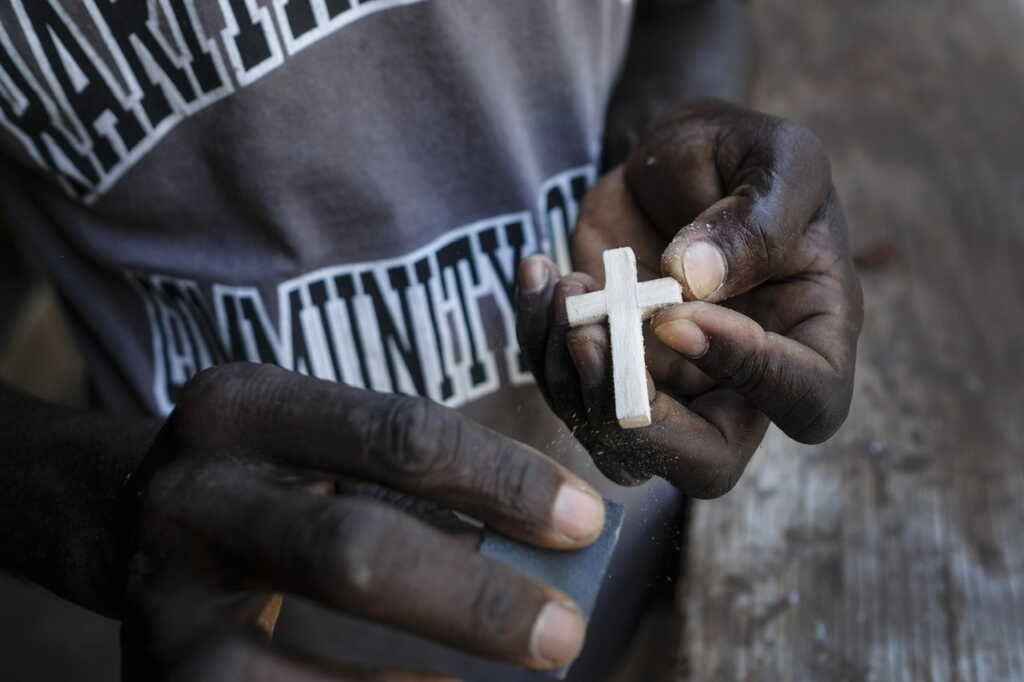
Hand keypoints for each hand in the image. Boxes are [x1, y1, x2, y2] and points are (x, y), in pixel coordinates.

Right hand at [119, 363, 604, 680]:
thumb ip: (419, 487)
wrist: (130, 521)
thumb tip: (555, 548)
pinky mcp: (156, 678)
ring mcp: (160, 596)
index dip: (503, 481)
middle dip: (476, 602)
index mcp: (249, 406)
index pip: (398, 434)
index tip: (585, 521)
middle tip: (566, 634)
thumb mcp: (325, 451)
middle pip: (354, 550)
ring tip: (520, 681)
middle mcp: (194, 492)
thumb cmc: (273, 482)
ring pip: (297, 664)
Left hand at [517, 99, 861, 495]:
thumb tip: (697, 281)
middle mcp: (744, 383)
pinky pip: (567, 393)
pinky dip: (539, 343)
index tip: (676, 311)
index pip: (806, 401)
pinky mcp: (611, 369)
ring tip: (564, 286)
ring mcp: (672, 387)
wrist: (672, 160)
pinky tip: (539, 275)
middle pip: (708, 465)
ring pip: (621, 447)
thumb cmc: (740, 156)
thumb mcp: (776, 160)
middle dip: (638, 421)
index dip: (746, 371)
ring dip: (572, 380)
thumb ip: (755, 219)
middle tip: (591, 340)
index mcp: (812, 335)